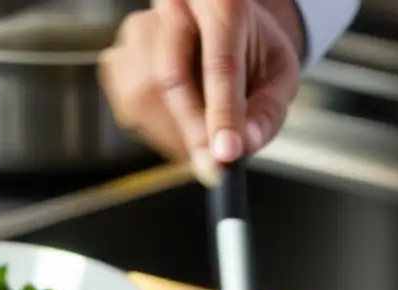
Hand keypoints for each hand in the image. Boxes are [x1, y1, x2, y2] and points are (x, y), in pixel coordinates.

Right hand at [99, 0, 300, 184]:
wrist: (223, 27)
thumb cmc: (254, 49)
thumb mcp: (280, 73)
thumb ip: (268, 111)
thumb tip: (245, 147)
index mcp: (222, 4)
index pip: (219, 64)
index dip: (222, 115)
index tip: (225, 156)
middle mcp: (174, 8)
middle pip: (171, 79)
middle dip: (193, 134)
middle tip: (215, 166)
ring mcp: (139, 29)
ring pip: (145, 97)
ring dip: (176, 134)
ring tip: (205, 137)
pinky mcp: (118, 58)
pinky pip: (131, 109)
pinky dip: (158, 130)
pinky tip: (182, 123)